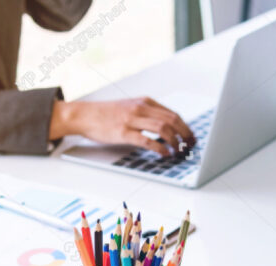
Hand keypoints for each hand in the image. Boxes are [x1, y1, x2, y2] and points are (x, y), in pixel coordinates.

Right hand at [50, 98, 195, 156]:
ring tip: (179, 151)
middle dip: (185, 134)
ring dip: (175, 141)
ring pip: (163, 128)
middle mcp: (140, 108)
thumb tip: (166, 127)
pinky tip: (165, 154)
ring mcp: (132, 120)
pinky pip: (147, 140)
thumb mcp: (129, 107)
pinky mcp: (124, 132)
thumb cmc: (106, 114)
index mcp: (144, 102)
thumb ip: (146, 114)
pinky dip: (160, 148)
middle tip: (190, 146)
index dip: (185, 127)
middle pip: (172, 120)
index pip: (172, 113)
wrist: (84, 115)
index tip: (191, 137)